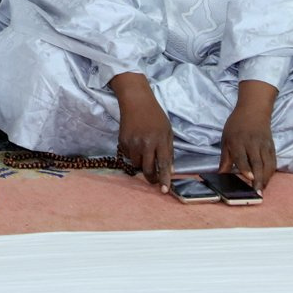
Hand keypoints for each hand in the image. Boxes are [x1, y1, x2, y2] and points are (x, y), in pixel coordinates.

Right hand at [110, 73, 173, 191]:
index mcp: (160, 139)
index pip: (163, 163)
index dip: (164, 178)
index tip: (164, 190)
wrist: (135, 101)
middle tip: (154, 181)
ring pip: (137, 164)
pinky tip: (136, 144)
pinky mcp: (122, 142)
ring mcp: (132, 143)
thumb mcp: (168, 131)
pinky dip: (133, 155)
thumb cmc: (155, 116)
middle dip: (151, 178)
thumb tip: (170, 170)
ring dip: (142, 164)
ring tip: (145, 154)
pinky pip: (128, 156)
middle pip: (148, 169)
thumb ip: (169, 150)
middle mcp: (146, 143)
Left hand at [220, 81, 278, 190]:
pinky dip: (271, 173)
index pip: (242, 156)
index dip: (246, 168)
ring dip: (266, 178)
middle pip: (257, 163)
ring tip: (262, 190)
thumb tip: (220, 176)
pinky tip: (266, 181)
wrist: (253, 110)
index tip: (249, 178)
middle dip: (258, 178)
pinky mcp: (271, 147)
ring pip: (267, 164)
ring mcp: (264, 145)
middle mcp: (252, 143)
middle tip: (257, 193)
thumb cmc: (236, 126)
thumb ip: (225, 159)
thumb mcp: (225, 140)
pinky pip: (273, 162)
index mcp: (238, 141)